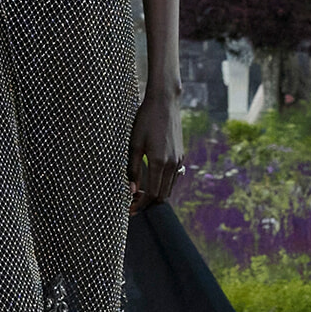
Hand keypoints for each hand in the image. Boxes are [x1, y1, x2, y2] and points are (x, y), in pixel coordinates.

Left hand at [126, 90, 182, 214]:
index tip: (130, 209)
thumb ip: (133, 169)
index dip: (140, 204)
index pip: (151, 194)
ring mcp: (179, 160)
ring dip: (156, 194)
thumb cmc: (145, 120)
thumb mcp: (134, 144)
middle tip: (132, 202)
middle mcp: (172, 164)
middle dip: (148, 202)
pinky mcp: (181, 155)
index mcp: (159, 162)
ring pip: (169, 188)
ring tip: (139, 192)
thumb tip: (132, 191)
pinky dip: (163, 184)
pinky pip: (173, 177)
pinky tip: (150, 179)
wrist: (165, 102)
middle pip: (162, 196)